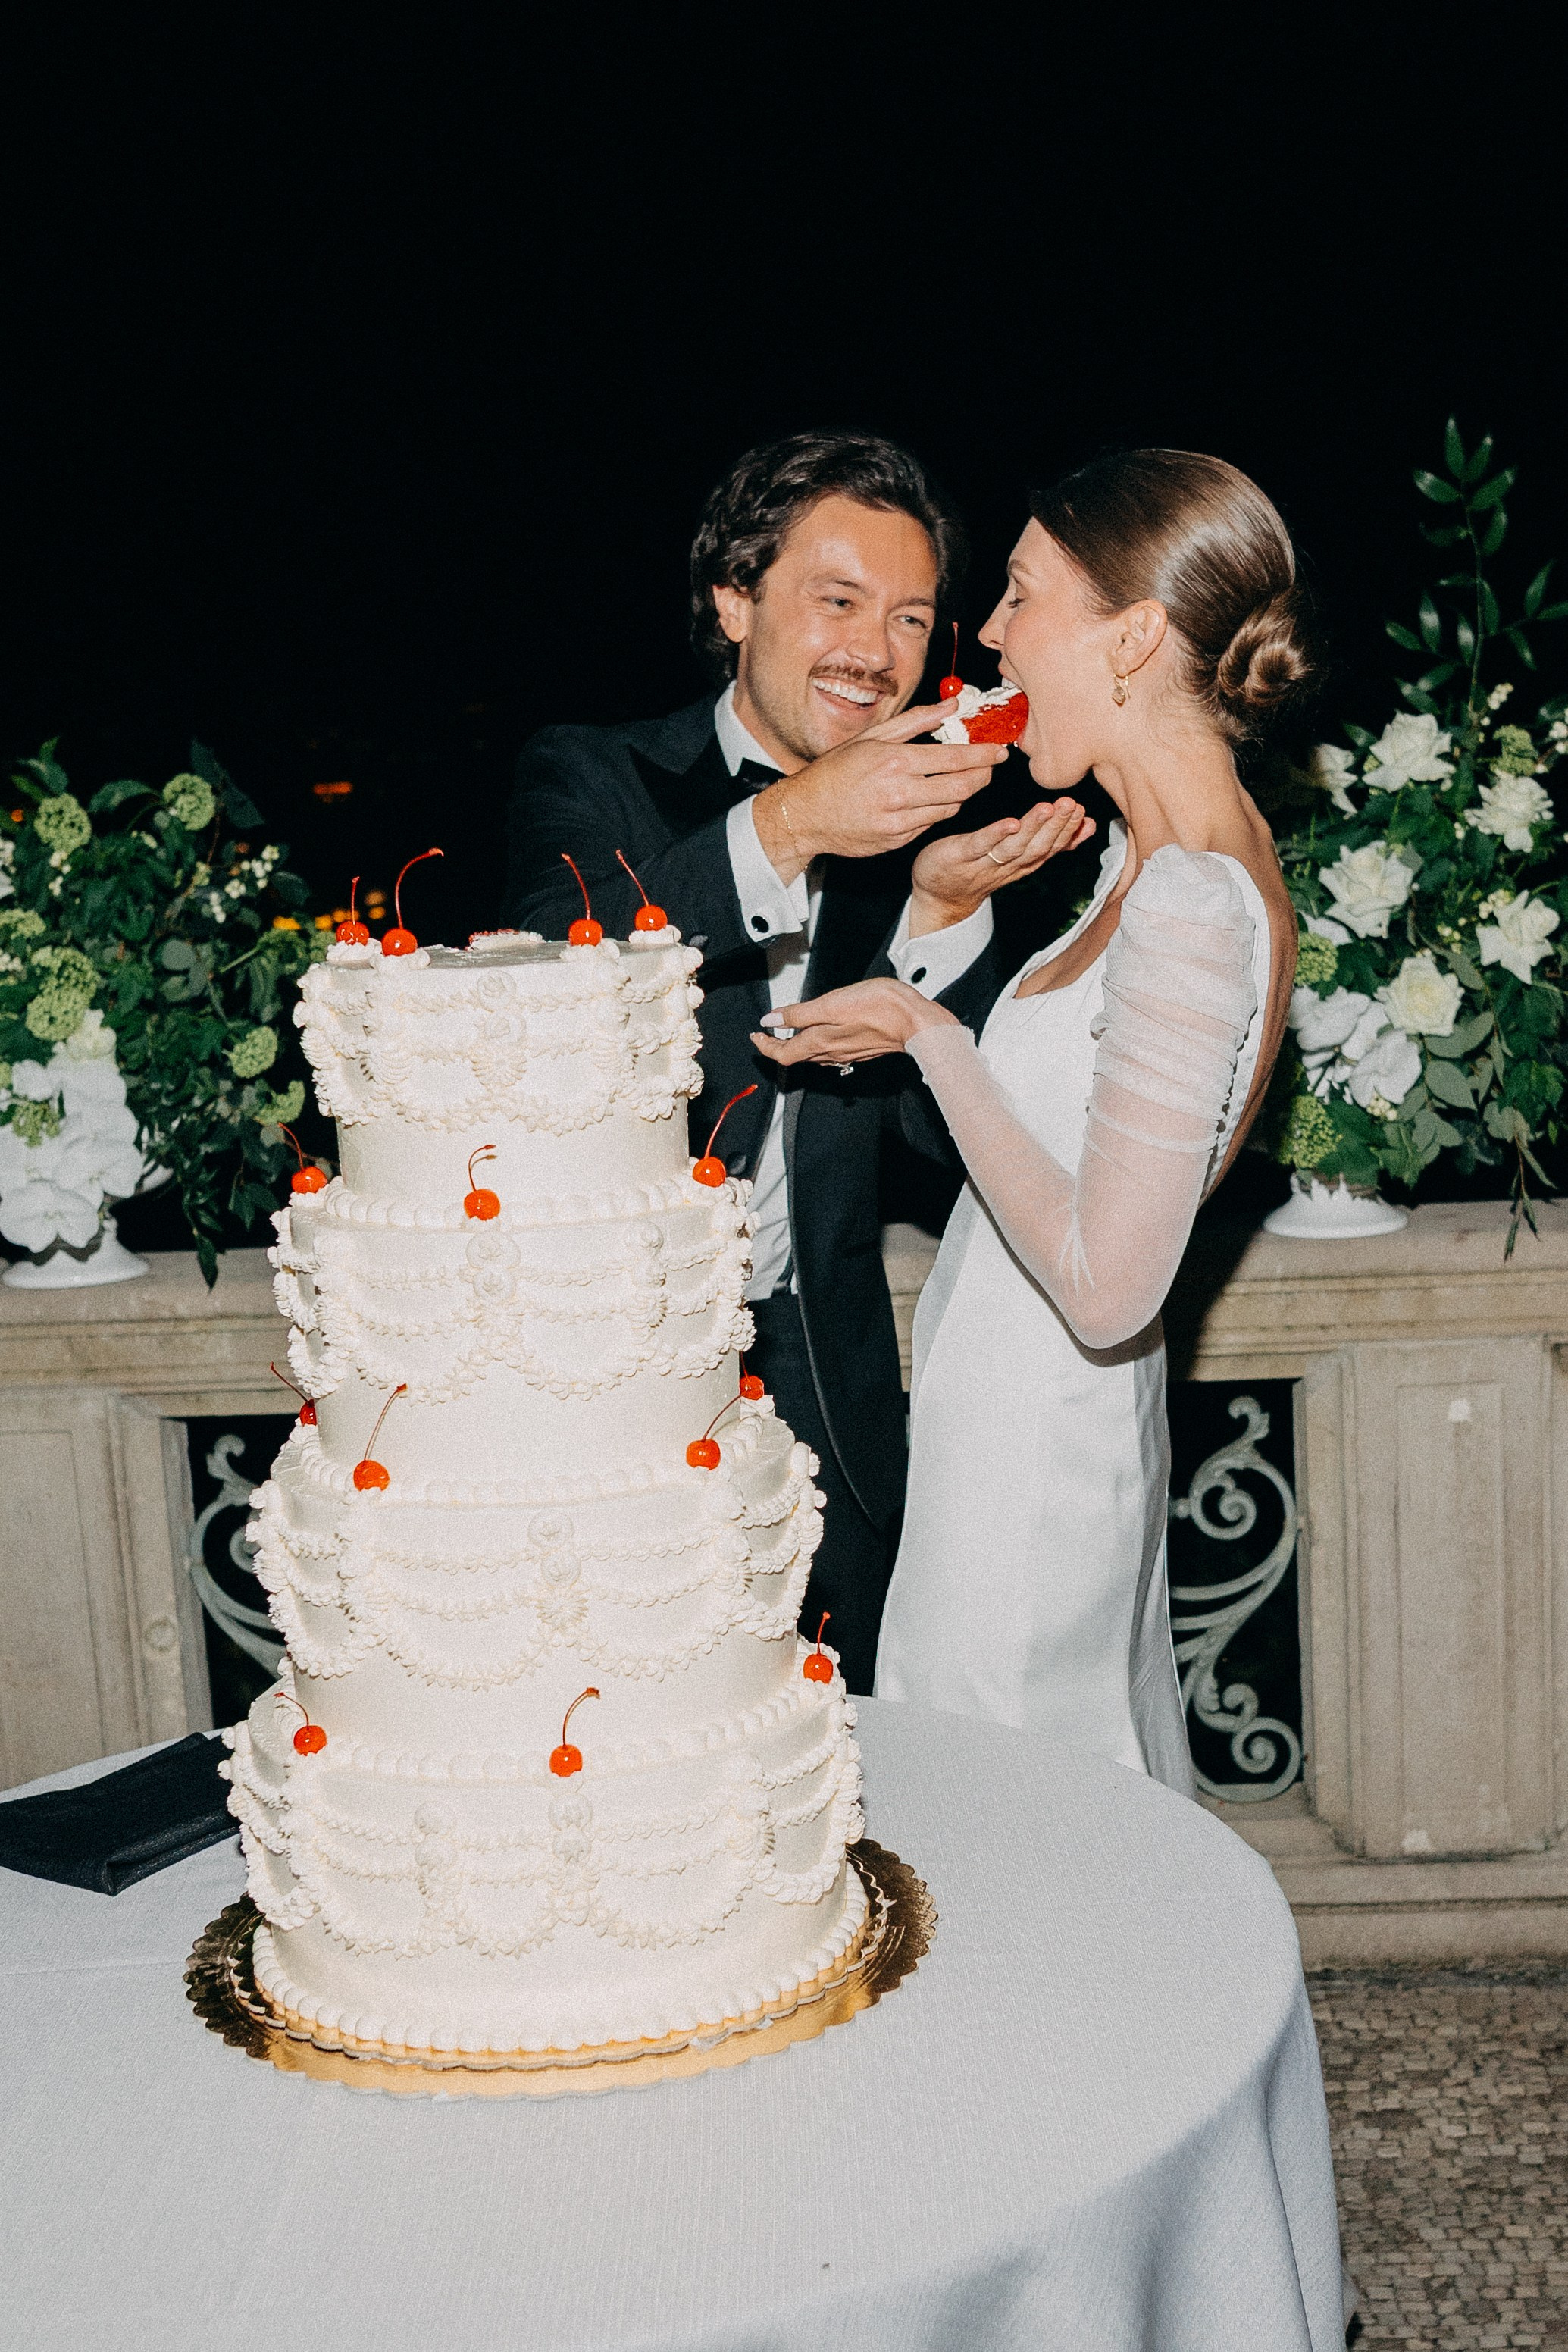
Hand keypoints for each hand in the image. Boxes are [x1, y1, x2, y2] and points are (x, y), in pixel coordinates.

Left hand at [750, 978, 957, 1068]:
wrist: (916, 1022)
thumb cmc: (879, 1008)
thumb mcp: (831, 1004)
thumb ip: (798, 1014)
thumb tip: (771, 1021)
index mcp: (820, 1041)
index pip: (783, 1053)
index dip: (765, 1046)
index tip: (756, 1036)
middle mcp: (832, 1052)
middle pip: (796, 1056)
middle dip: (778, 1046)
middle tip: (767, 1035)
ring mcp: (847, 1053)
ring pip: (814, 1055)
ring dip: (798, 1046)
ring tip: (790, 1033)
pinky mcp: (861, 1049)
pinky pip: (832, 1053)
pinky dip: (819, 1045)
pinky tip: (823, 1035)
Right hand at [752, 702, 1007, 884]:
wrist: (806, 815)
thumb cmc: (836, 772)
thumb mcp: (871, 737)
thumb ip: (916, 721)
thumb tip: (952, 705)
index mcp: (895, 761)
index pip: (954, 759)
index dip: (983, 755)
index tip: (999, 751)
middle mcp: (900, 793)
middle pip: (961, 787)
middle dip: (983, 776)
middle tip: (990, 768)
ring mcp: (900, 821)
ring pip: (950, 808)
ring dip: (962, 794)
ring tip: (962, 781)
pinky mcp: (897, 840)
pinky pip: (930, 824)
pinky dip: (938, 810)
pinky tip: (932, 799)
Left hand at [910, 797, 1095, 932]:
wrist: (939, 896)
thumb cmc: (980, 867)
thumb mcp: (1019, 856)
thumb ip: (1051, 841)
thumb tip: (1086, 825)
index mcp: (1023, 863)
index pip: (1051, 848)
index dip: (1069, 833)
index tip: (1084, 814)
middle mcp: (1007, 866)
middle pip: (1037, 848)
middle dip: (1058, 827)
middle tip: (1072, 806)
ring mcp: (983, 862)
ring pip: (1014, 847)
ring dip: (1033, 828)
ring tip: (1048, 808)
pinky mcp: (960, 856)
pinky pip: (980, 845)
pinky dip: (996, 835)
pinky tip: (1011, 823)